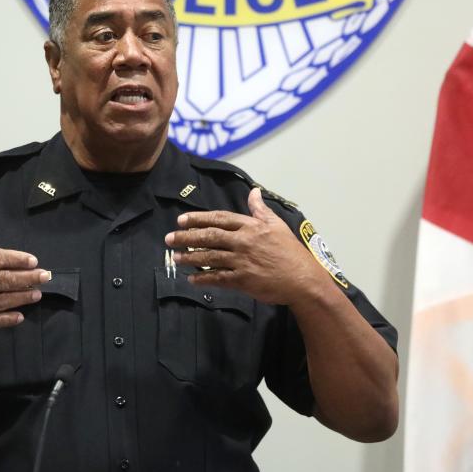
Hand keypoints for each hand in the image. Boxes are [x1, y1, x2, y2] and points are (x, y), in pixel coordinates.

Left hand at [164, 188, 324, 305]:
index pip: (219, 218)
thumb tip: (254, 191)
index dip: (198, 218)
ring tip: (175, 257)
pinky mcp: (243, 279)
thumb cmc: (291, 252)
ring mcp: (242, 261)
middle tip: (169, 238)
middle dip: (186, 237)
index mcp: (251, 226)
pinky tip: (192, 279)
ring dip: (190, 257)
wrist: (303, 279)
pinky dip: (203, 278)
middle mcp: (244, 241)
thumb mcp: (277, 225)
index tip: (181, 219)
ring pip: (210, 257)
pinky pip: (218, 278)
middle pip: (209, 236)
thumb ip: (261, 209)